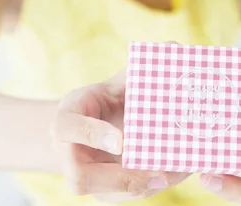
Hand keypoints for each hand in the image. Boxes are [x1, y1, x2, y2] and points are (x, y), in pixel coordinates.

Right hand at [49, 72, 189, 203]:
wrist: (99, 121)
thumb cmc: (110, 97)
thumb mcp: (118, 81)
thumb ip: (140, 69)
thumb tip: (174, 49)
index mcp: (66, 117)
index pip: (66, 127)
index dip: (90, 134)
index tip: (121, 140)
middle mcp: (67, 151)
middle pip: (78, 177)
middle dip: (120, 178)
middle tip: (158, 171)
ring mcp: (84, 175)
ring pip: (105, 194)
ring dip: (140, 186)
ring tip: (174, 173)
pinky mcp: (103, 191)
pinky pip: (123, 197)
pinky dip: (149, 186)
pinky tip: (175, 172)